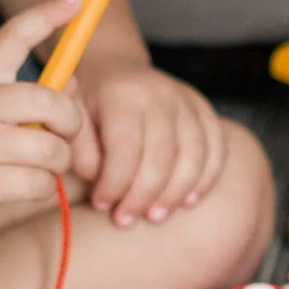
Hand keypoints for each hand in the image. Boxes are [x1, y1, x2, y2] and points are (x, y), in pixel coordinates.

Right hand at [0, 0, 87, 225]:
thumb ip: (26, 93)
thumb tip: (72, 84)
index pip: (14, 36)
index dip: (48, 16)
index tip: (77, 1)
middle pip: (49, 102)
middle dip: (72, 121)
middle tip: (64, 133)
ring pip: (49, 149)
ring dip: (59, 161)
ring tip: (42, 164)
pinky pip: (37, 184)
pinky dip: (42, 187)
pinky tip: (24, 184)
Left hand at [74, 58, 227, 226]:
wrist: (115, 69)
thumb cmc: (90, 104)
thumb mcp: (73, 121)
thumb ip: (83, 153)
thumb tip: (103, 183)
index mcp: (123, 94)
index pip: (126, 149)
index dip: (114, 184)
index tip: (101, 204)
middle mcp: (160, 93)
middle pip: (162, 155)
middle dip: (143, 196)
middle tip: (126, 219)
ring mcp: (186, 100)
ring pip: (194, 155)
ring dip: (176, 193)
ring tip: (156, 216)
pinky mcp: (204, 109)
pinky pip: (216, 147)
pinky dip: (206, 178)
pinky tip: (188, 201)